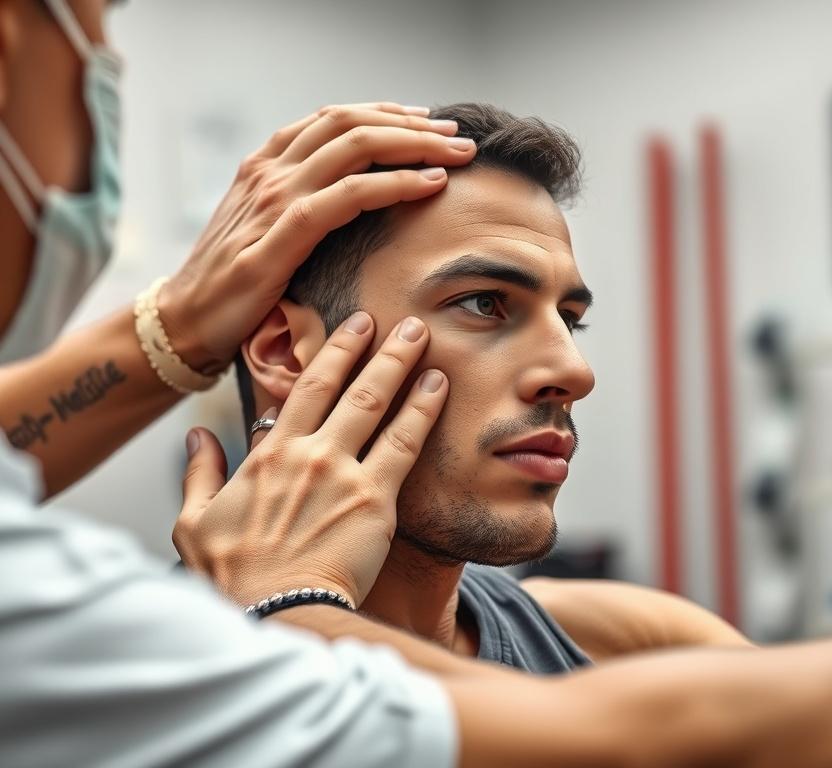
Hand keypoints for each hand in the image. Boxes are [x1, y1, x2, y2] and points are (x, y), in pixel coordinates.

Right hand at [157, 102, 474, 372]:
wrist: (186, 321)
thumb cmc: (233, 282)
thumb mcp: (266, 230)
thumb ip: (301, 204)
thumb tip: (352, 198)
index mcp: (267, 164)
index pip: (334, 119)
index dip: (385, 114)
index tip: (426, 123)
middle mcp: (271, 170)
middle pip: (351, 122)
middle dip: (410, 124)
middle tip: (454, 135)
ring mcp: (274, 196)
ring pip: (356, 147)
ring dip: (414, 145)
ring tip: (455, 153)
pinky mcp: (283, 233)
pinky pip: (351, 195)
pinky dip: (396, 184)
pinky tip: (430, 185)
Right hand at [172, 311, 447, 606]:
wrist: (275, 613)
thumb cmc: (234, 575)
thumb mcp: (194, 522)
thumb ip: (198, 473)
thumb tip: (195, 438)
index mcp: (269, 454)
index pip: (306, 387)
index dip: (335, 351)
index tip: (356, 326)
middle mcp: (308, 452)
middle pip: (349, 386)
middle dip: (379, 347)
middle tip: (405, 322)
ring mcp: (343, 472)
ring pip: (378, 405)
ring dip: (404, 366)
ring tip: (425, 337)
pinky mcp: (374, 499)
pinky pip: (404, 445)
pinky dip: (422, 411)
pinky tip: (439, 387)